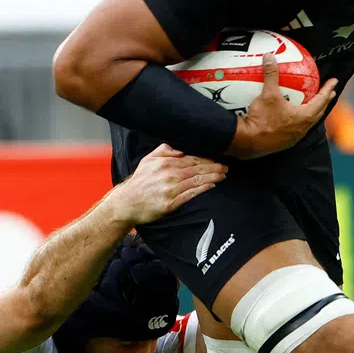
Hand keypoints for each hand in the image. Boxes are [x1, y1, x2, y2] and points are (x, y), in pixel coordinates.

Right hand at [111, 143, 226, 223]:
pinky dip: (202, 189)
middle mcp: (169, 175)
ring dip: (212, 178)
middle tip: (226, 167)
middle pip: (197, 169)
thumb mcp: (148, 160)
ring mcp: (170, 190)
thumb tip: (180, 149)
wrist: (127, 203)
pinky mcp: (170, 203)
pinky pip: (190, 194)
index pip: (192, 159)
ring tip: (223, 176)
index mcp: (166, 163)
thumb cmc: (139, 182)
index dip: (207, 159)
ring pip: (197, 181)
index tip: (218, 159)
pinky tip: (212, 186)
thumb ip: (164, 150)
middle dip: (214, 168)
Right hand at [226, 52, 337, 158]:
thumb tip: (270, 57)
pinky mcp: (285, 142)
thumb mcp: (268, 94)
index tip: (334, 82)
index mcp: (304, 116)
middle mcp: (302, 128)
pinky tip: (292, 117)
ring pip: (309, 122)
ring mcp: (294, 137)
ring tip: (312, 105)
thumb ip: (271, 75)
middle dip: (325, 102)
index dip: (328, 89)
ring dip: (313, 112)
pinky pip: (297, 128)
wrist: (249, 142)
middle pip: (319, 112)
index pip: (321, 100)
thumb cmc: (262, 120)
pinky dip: (299, 120)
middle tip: (329, 93)